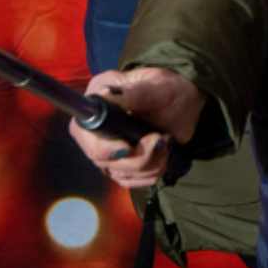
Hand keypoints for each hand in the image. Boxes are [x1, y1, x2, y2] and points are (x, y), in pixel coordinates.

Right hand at [67, 68, 204, 188]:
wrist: (184, 108)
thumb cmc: (168, 91)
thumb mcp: (158, 87)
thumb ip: (135, 93)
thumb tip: (106, 95)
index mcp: (98, 103)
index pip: (83, 132)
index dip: (102, 146)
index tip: (126, 148)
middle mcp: (96, 130)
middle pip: (102, 159)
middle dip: (137, 156)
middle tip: (160, 139)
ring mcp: (107, 151)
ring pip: (119, 173)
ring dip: (149, 164)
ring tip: (166, 142)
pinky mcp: (120, 166)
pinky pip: (130, 181)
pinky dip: (150, 172)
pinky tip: (163, 156)